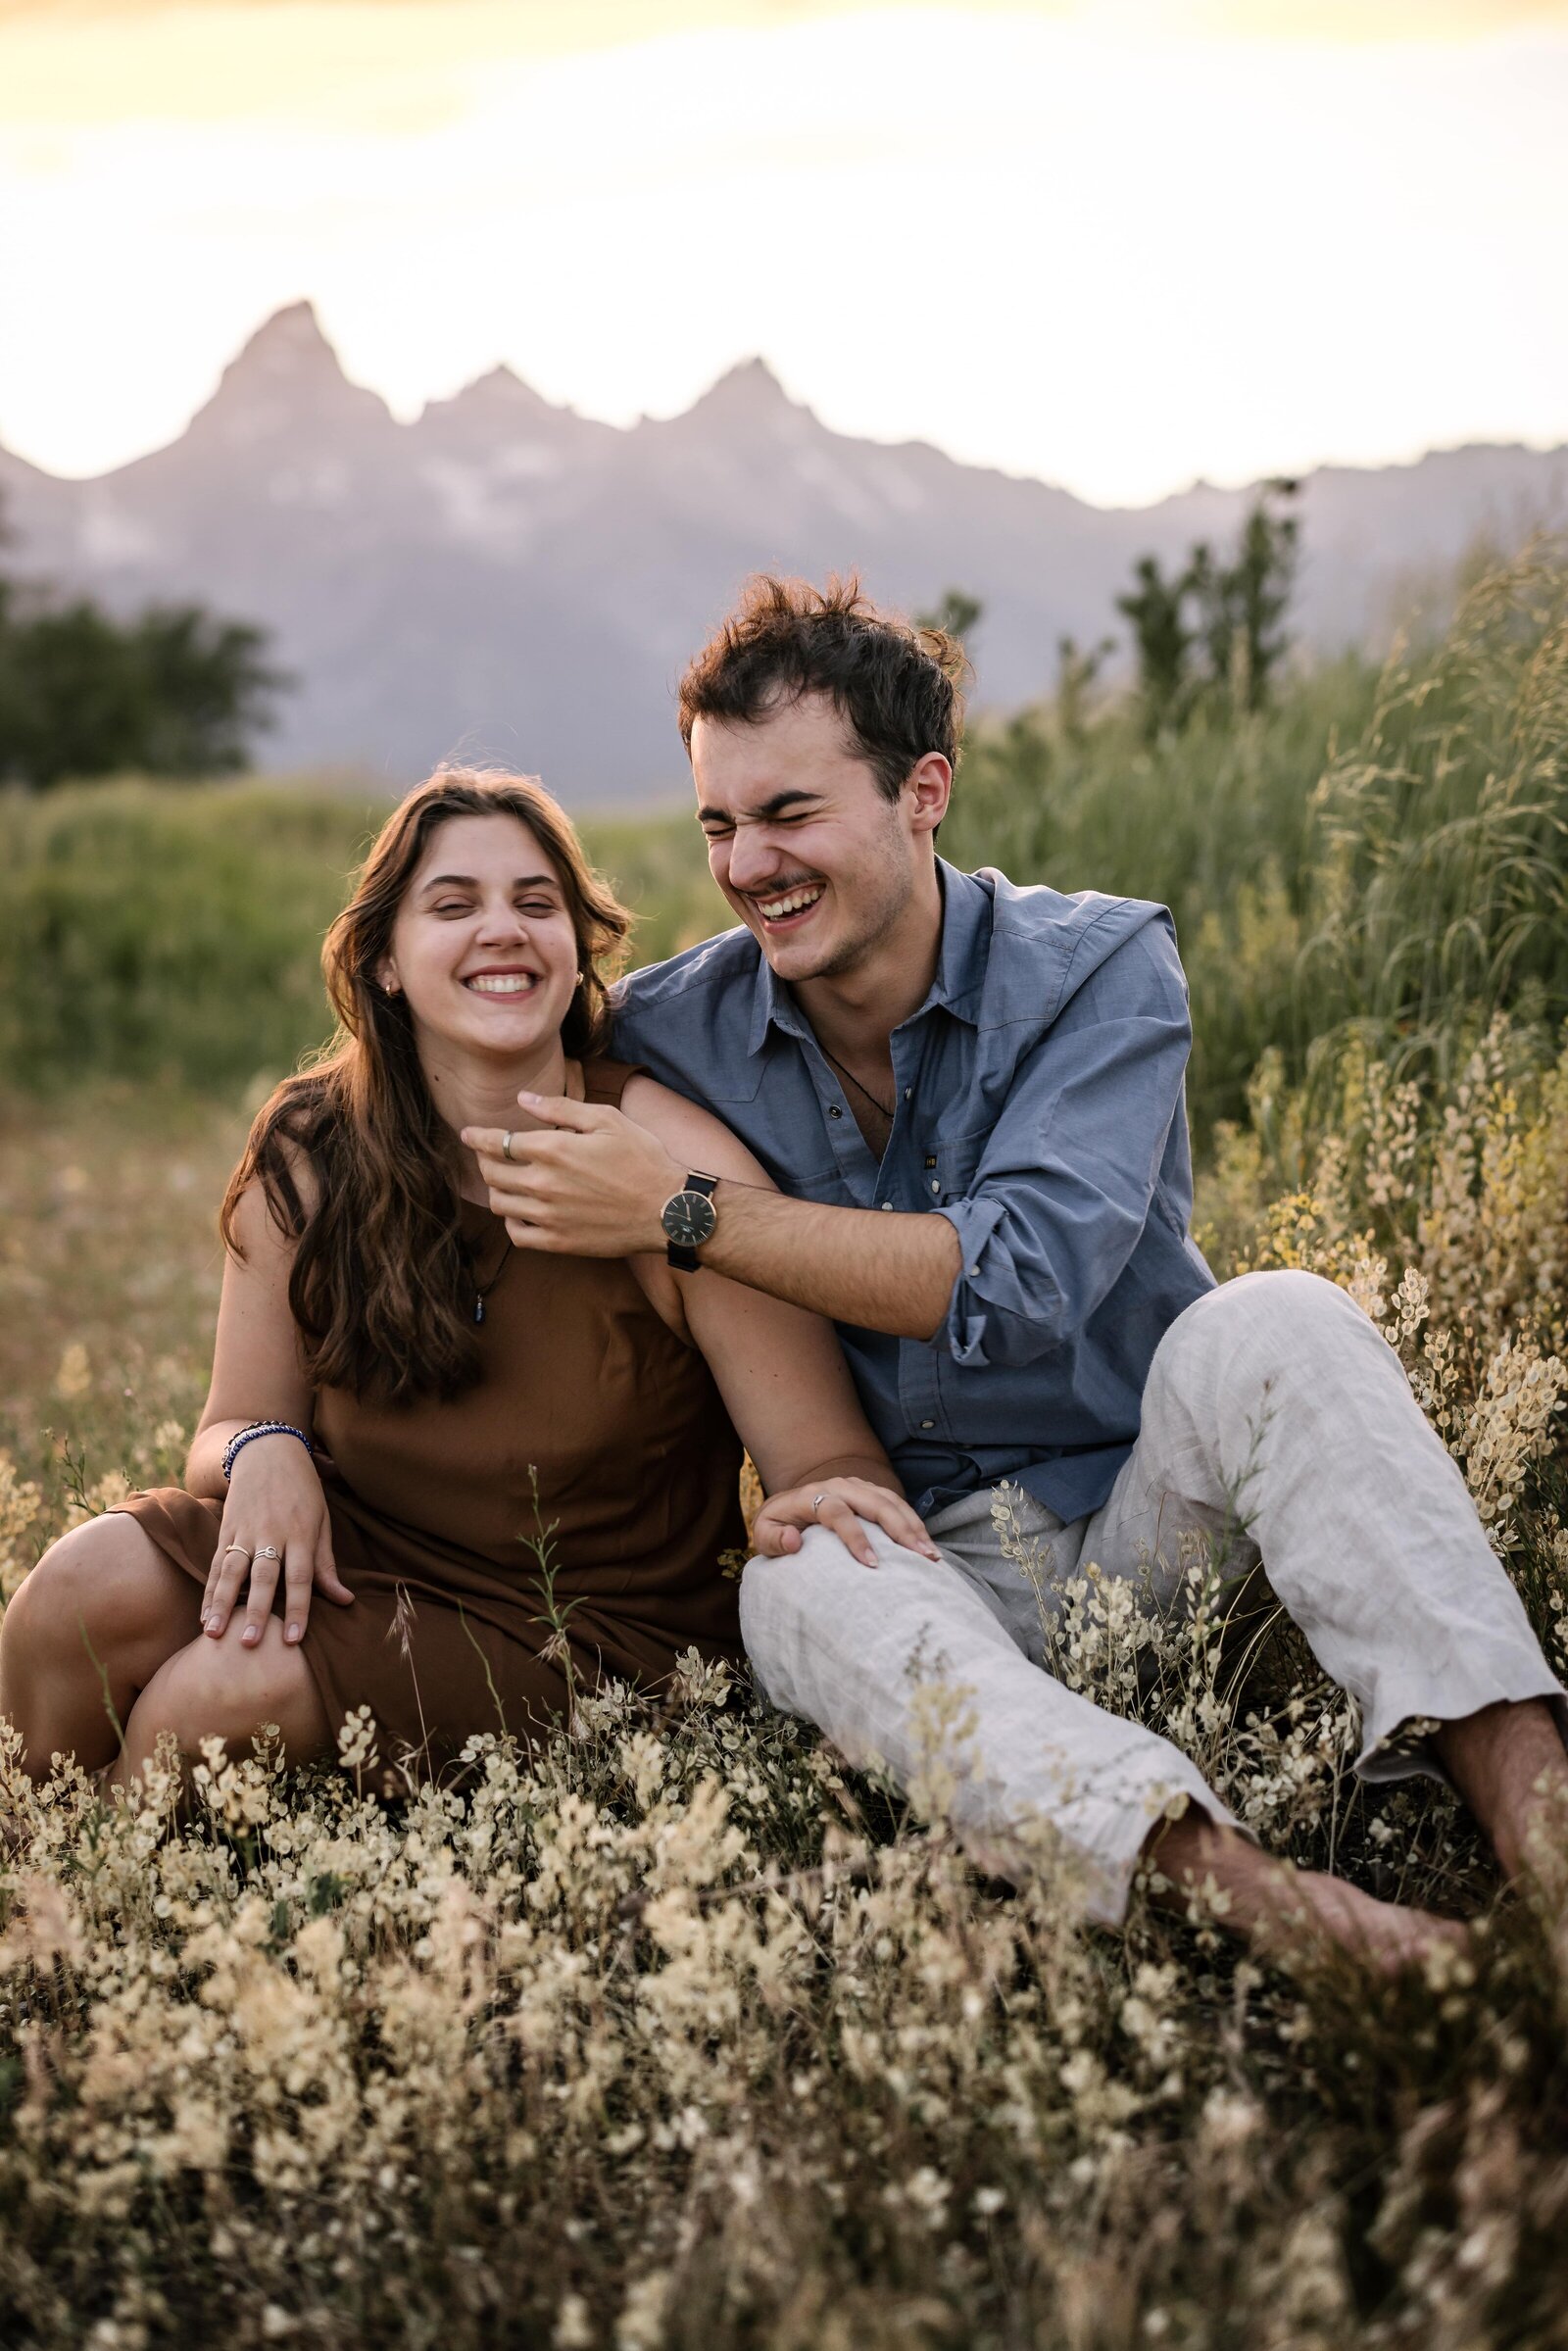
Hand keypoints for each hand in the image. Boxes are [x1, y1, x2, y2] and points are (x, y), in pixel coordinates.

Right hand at [202, 1433, 351, 1647]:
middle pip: (264, 1578)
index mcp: (301, 1534)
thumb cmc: (303, 1491)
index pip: (300, 1578)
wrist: (268, 1451)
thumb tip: (345, 1600)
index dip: (298, 1610)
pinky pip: (216, 1564)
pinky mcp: (226, 1529)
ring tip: (213, 1634)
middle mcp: (272, 1534)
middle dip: (257, 1612)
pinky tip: (204, 1614)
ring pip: (232, 1572)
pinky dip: (210, 1590)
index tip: (294, 1640)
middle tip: (250, 1644)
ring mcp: (245, 1531)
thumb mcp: (321, 1522)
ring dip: (223, 1605)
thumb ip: (325, 1564)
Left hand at [461, 1095, 683, 1256]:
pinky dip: (511, 1221)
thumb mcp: (607, 1120)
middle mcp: (543, 1183)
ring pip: (499, 1203)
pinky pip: (516, 1234)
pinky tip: (521, 1211)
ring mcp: (548, 1216)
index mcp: (553, 1148)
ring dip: (497, 1190)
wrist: (667, 1209)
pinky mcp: (558, 1242)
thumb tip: (523, 1100)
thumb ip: (561, 1108)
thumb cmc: (642, 1159)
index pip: (497, 1142)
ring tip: (506, 1182)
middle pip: (491, 1173)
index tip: (468, 1134)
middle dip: (485, 1160)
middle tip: (490, 1156)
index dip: (477, 1137)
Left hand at [751, 1477, 942, 1569]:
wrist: (788, 1506)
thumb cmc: (777, 1526)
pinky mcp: (871, 1492)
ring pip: (890, 1501)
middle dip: (899, 1529)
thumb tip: (793, 1541)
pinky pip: (896, 1504)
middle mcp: (838, 1486)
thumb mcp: (764, 1534)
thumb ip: (773, 1539)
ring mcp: (857, 1486)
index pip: (837, 1512)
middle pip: (874, 1502)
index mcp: (811, 1496)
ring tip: (931, 1555)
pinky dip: (913, 1523)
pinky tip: (927, 1545)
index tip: (872, 1564)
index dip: (855, 1537)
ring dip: (913, 1526)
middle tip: (921, 1556)